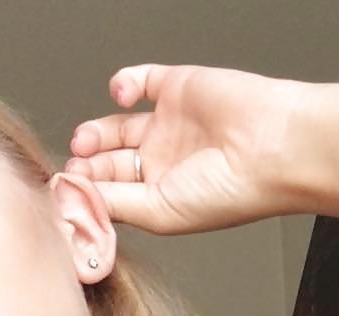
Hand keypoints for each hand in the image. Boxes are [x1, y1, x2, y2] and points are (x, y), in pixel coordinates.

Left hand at [63, 63, 310, 234]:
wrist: (274, 150)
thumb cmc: (227, 192)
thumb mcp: (157, 212)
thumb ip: (110, 202)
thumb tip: (70, 196)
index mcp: (157, 196)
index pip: (108, 193)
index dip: (83, 190)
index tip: (63, 190)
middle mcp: (160, 162)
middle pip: (106, 161)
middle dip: (85, 163)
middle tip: (73, 165)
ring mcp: (168, 125)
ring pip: (115, 126)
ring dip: (93, 132)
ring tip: (85, 140)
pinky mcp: (177, 88)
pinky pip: (139, 81)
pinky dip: (122, 83)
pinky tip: (121, 96)